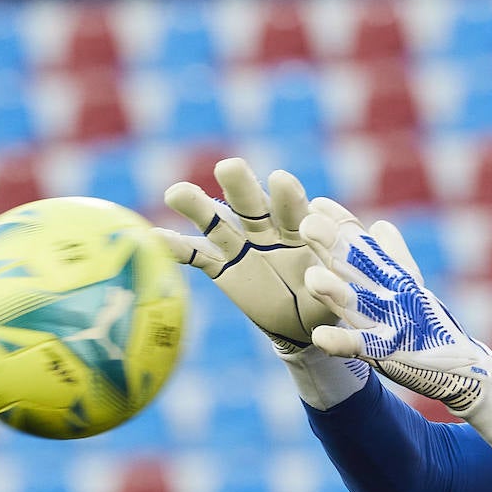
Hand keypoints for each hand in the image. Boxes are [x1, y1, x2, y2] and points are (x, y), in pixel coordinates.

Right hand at [155, 158, 333, 351]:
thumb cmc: (326, 301)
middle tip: (229, 167)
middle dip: (241, 185)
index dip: (288, 196)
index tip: (281, 179)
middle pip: (251, 203)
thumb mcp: (337, 293)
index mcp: (301, 228)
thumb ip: (329, 281)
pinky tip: (154, 237)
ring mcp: (242, 246)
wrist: (303, 324)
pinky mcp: (222, 268)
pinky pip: (197, 256)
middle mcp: (267, 228)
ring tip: (176, 193)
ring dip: (197, 207)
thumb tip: (318, 278)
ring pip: (217, 222)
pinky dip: (177, 248)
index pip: (294, 208)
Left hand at [298, 198, 491, 412]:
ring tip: (311, 277)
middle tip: (308, 225)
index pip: (363, 245)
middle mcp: (389, 294)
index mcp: (390, 277)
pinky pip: (362, 346)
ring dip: (335, 291)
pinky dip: (342, 342)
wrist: (463, 366)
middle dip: (333, 247)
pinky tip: (320, 336)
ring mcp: (390, 322)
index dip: (342, 224)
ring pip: (356, 304)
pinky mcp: (390, 353)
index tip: (317, 204)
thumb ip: (393, 256)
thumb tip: (378, 225)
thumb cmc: (431, 325)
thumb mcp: (411, 287)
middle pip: (357, 268)